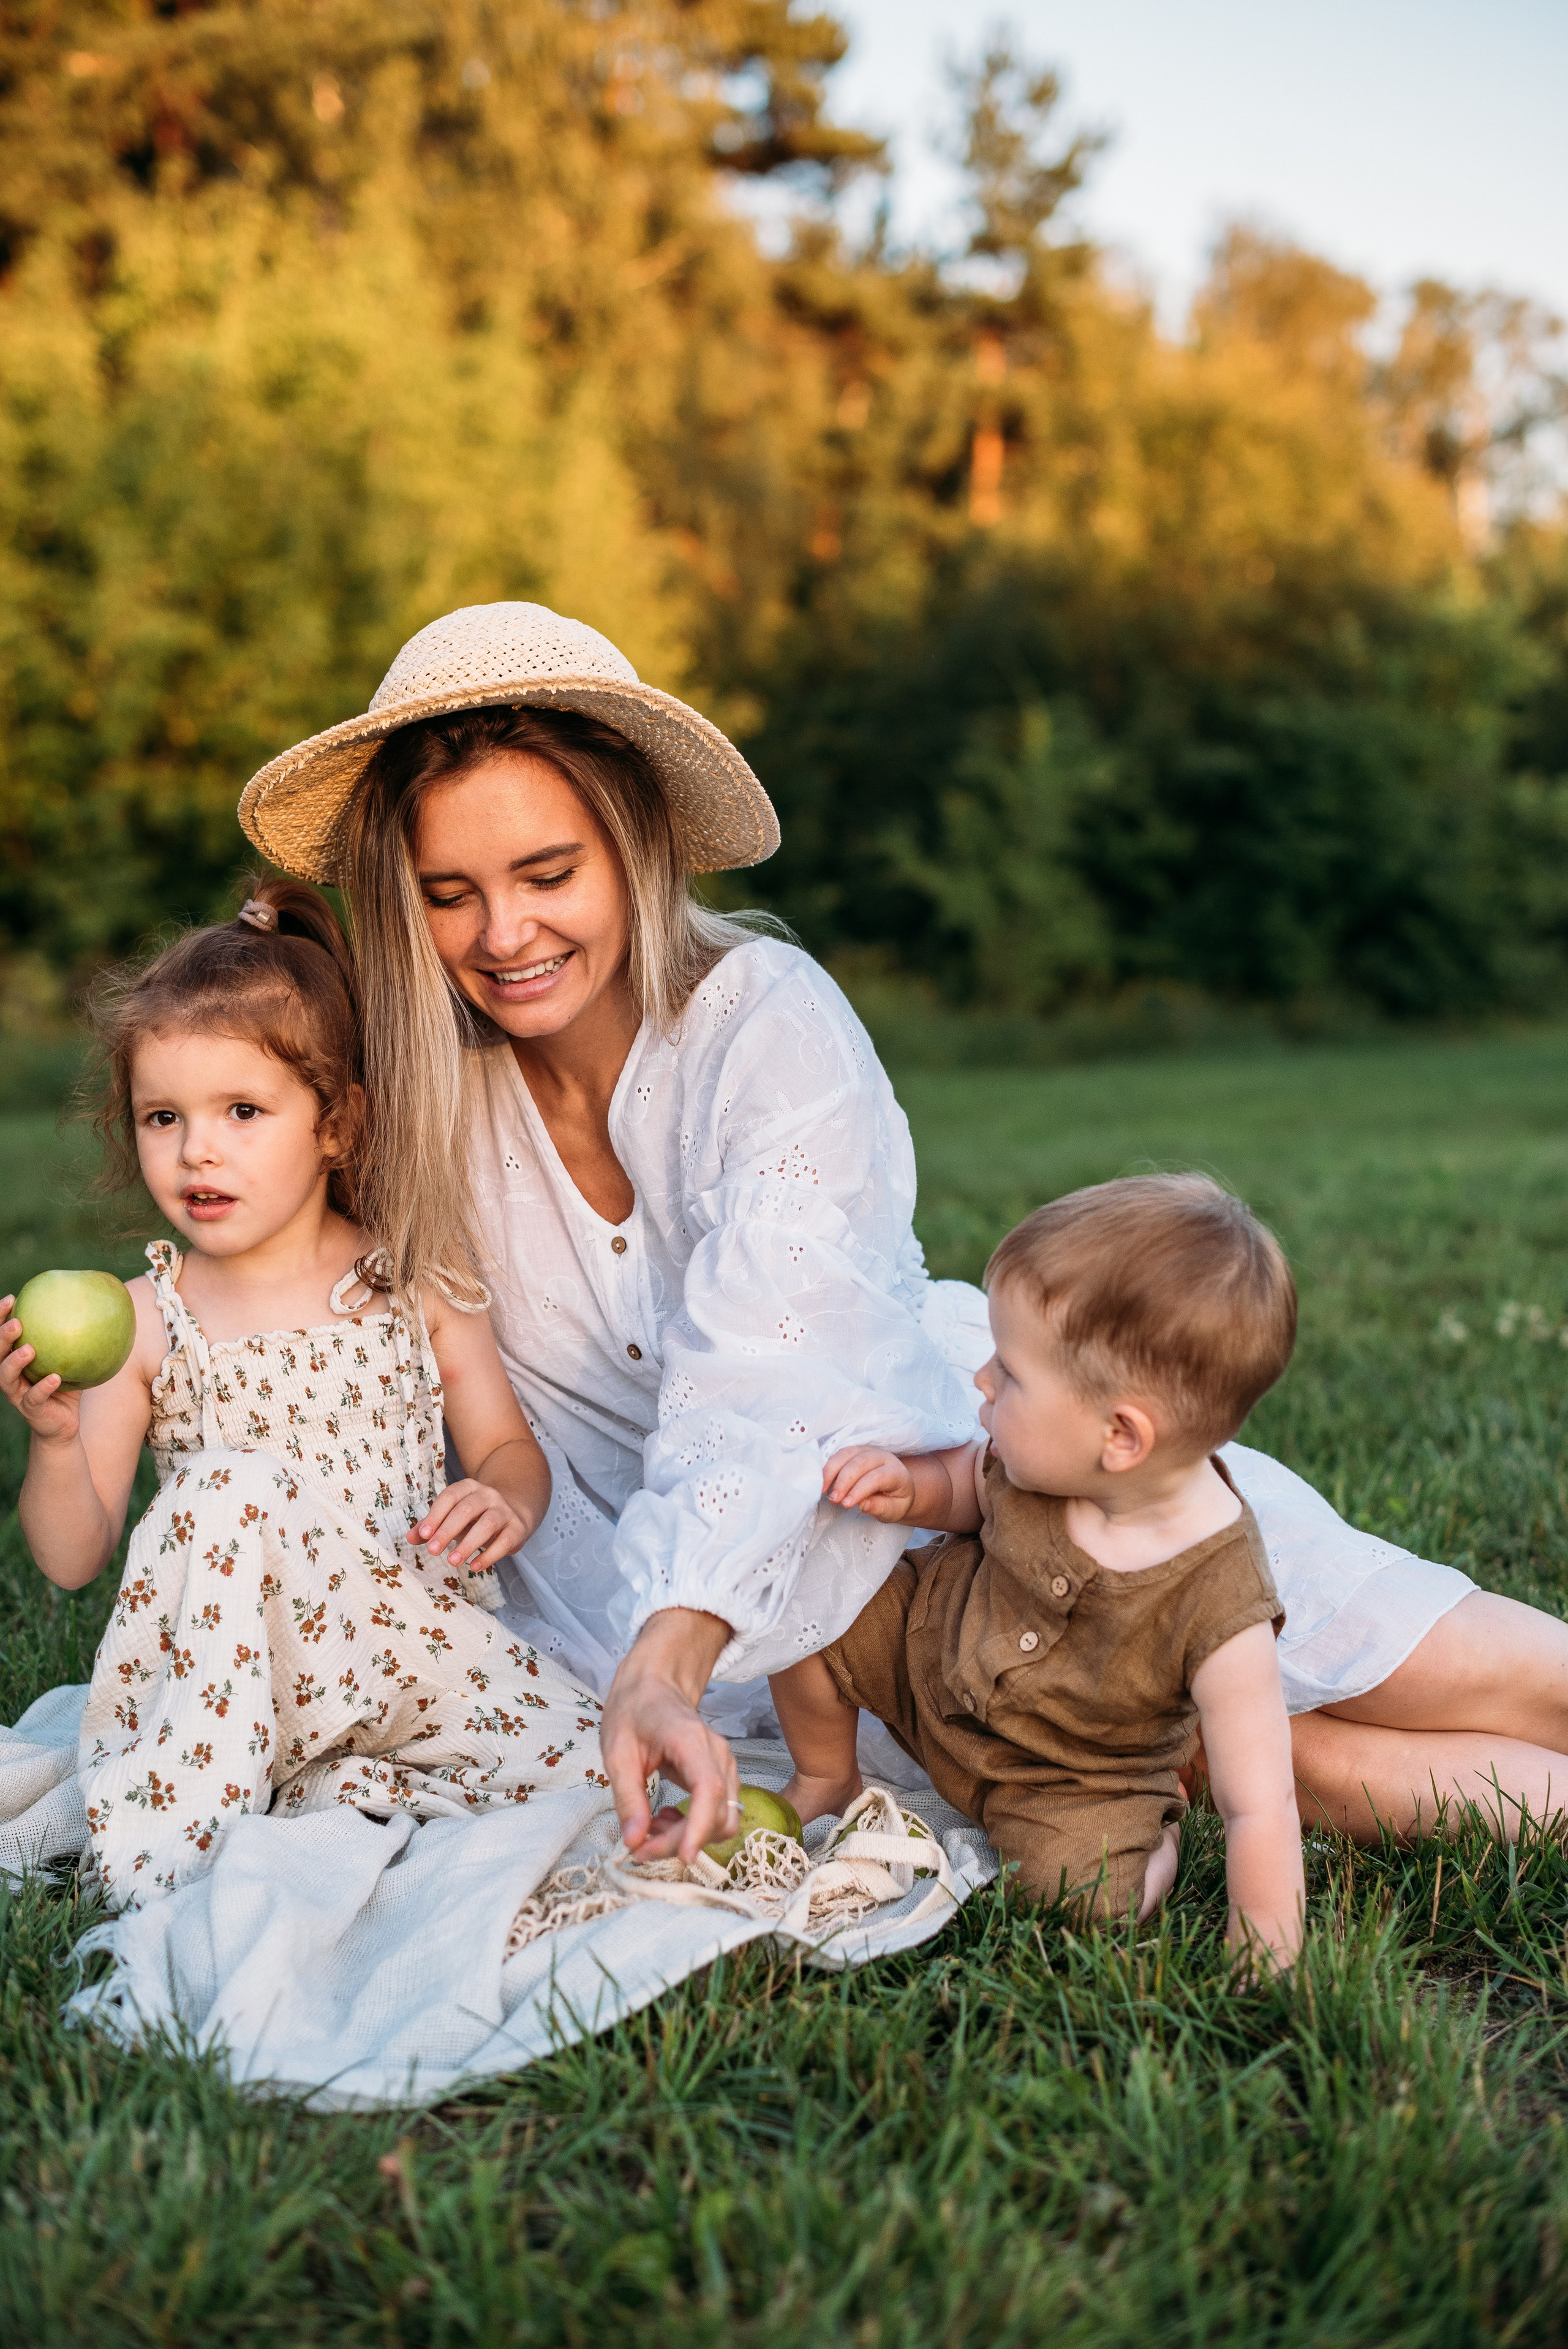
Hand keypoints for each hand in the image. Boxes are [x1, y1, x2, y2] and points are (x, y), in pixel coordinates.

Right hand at [0, 1300, 81, 1443]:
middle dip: (2, 1337)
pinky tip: (55, 1377)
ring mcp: (18, 1394)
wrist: (63, 1425)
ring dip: (15, 1361)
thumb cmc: (66, 1387)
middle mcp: (11, 1376)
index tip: (10, 1299)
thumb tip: (96, 1310)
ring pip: (6, 1377)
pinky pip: (34, 1398)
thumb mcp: (70, 1362)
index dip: (0, 1318)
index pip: (3, 1336)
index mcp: (15, 1361)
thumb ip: (75, 1341)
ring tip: (29, 1349)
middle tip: (16, 1323)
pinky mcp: (31, 1410)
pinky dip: (43, 1387)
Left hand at [408, 1477, 524, 1570]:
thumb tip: (410, 1538)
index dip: (436, 1515)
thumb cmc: (475, 1517)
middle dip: (448, 1530)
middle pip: (467, 1510)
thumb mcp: (451, 1518)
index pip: (450, 1497)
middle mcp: (487, 1495)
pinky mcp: (517, 1528)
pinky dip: (489, 1555)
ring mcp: (504, 1510)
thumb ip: (430, 1527)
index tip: (424, 1535)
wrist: (513, 1513)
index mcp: (468, 1488)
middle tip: (433, 1551)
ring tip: (453, 1561)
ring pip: (487, 1524)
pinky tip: (475, 1566)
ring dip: (468, 1544)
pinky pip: (504, 1541)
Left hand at [600, 1608, 737, 1863]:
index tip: (683, 1858)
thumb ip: (627, 1797)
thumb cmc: (633, 1710)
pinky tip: (665, 1817)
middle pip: (718, 1814)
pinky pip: (718, 1812)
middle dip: (682, 1841)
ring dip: (689, 1836)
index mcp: (690, 1741)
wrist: (654, 1683)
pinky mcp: (721, 1774)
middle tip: (640, 1847)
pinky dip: (694, 1826)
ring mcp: (724, 1764)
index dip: (699, 1828)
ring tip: (651, 1829)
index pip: (708, 1790)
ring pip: (723, 1819)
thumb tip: (634, 1841)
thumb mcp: (616, 1752)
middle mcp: (717, 1753)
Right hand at [821, 1444, 916, 1522]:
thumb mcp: (894, 1510)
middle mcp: (882, 1457)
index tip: (846, 1504)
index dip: (859, 1490)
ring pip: (847, 1454)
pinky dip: (829, 1466)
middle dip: (844, 1481)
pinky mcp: (855, 1451)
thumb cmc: (895, 1501)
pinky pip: (839, 1454)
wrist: (896, 1488)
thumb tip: (863, 1505)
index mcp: (896, 1472)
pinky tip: (821, 1480)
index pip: (876, 1477)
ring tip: (822, 1490)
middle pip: (860, 1463)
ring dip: (832, 1471)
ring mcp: (867, 1451)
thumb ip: (880, 1507)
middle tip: (833, 1499)